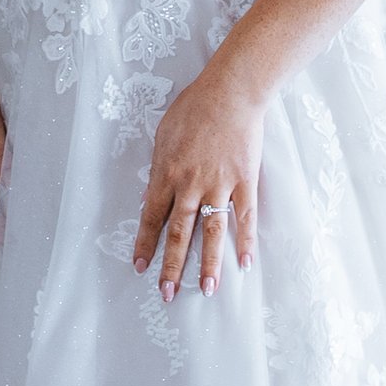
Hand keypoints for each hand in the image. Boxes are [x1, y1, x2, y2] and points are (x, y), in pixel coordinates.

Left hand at [134, 64, 263, 301]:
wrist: (232, 91)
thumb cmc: (195, 106)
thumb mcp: (164, 134)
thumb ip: (158, 167)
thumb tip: (151, 196)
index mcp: (167, 173)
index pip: (152, 217)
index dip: (146, 243)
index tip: (140, 267)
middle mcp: (191, 185)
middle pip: (180, 233)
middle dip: (172, 266)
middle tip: (167, 294)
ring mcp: (220, 186)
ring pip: (212, 232)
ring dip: (208, 264)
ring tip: (207, 290)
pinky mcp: (245, 182)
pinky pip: (245, 217)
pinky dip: (245, 241)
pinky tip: (244, 263)